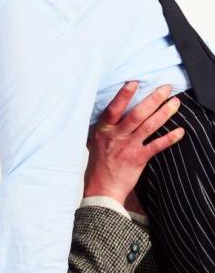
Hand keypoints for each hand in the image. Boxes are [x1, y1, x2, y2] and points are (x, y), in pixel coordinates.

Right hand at [84, 82, 184, 203]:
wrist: (101, 189)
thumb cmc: (97, 167)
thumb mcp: (93, 144)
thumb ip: (102, 130)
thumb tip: (106, 118)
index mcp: (103, 131)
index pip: (114, 109)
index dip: (124, 95)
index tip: (134, 83)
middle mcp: (116, 137)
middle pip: (137, 114)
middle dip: (153, 99)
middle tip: (166, 88)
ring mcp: (128, 147)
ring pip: (149, 126)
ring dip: (164, 113)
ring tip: (175, 103)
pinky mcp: (138, 158)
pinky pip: (157, 146)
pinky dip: (170, 138)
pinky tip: (180, 132)